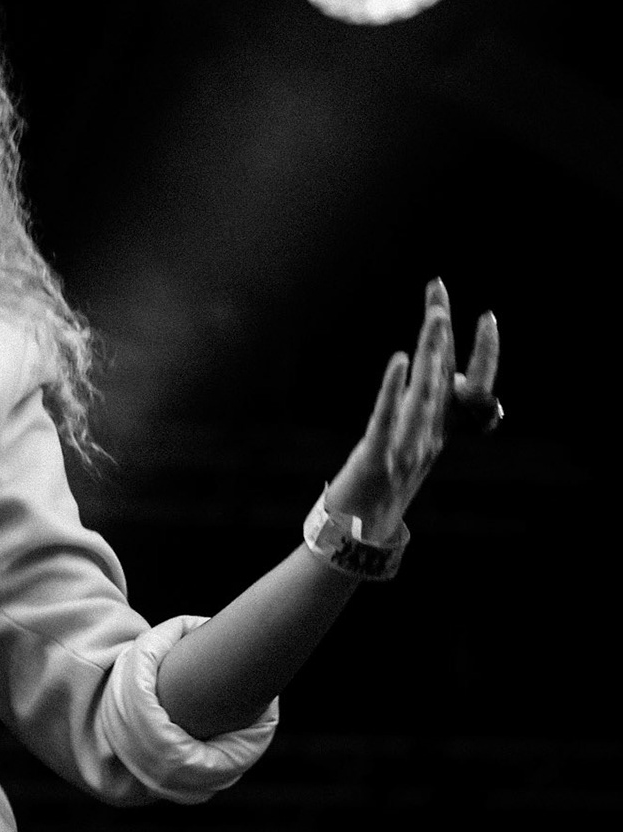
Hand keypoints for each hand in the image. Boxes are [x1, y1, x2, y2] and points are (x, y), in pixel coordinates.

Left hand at [325, 279, 500, 540]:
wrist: (359, 539)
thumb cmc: (378, 492)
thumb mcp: (403, 451)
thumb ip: (417, 419)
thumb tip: (431, 384)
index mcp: (432, 432)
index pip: (453, 381)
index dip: (467, 349)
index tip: (472, 311)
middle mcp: (426, 436)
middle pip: (439, 376)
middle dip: (440, 333)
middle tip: (440, 291)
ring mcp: (405, 446)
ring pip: (423, 393)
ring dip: (430, 354)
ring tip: (435, 317)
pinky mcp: (376, 456)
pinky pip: (388, 417)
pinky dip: (395, 388)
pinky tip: (401, 360)